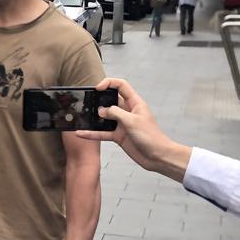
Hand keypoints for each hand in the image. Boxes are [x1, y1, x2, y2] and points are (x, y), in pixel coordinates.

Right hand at [76, 78, 190, 182]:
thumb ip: (115, 113)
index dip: (109, 83)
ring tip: (81, 116)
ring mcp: (122, 124)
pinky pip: (102, 132)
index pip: (121, 86)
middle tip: (87, 101)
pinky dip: (92, 133)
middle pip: (110, 100)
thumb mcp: (132, 121)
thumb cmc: (151, 137)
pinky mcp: (118, 136)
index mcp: (134, 103)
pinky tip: (82, 133)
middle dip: (99, 99)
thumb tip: (101, 110)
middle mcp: (127, 111)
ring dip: (94, 117)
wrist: (158, 157)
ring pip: (104, 117)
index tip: (98, 88)